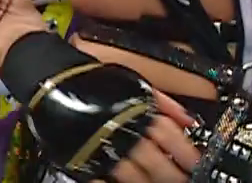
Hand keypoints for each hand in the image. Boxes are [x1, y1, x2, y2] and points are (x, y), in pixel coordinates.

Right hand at [1, 31, 199, 181]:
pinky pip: (104, 180)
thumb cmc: (97, 80)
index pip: (170, 137)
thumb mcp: (135, 83)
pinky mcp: (84, 160)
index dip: (186, 153)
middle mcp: (124, 131)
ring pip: (133, 175)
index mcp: (138, 111)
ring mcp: (104, 148)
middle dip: (171, 175)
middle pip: (155, 161)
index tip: (196, 164)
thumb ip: (165, 103)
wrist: (55, 79)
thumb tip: (189, 121)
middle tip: (181, 180)